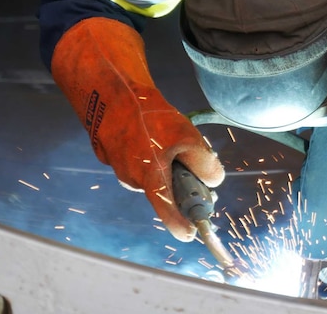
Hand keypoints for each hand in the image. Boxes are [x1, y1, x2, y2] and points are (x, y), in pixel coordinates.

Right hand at [50, 17, 224, 240]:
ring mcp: (121, 167)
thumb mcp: (187, 137)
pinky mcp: (115, 154)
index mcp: (151, 180)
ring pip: (153, 172)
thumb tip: (215, 181)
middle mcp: (133, 179)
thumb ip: (204, 163)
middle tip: (192, 160)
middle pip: (164, 189)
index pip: (167, 212)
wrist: (112, 93)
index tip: (191, 233)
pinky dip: (150, 151)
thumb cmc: (148, 117)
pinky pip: (140, 159)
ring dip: (164, 161)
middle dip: (179, 180)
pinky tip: (150, 131)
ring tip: (167, 134)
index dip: (180, 225)